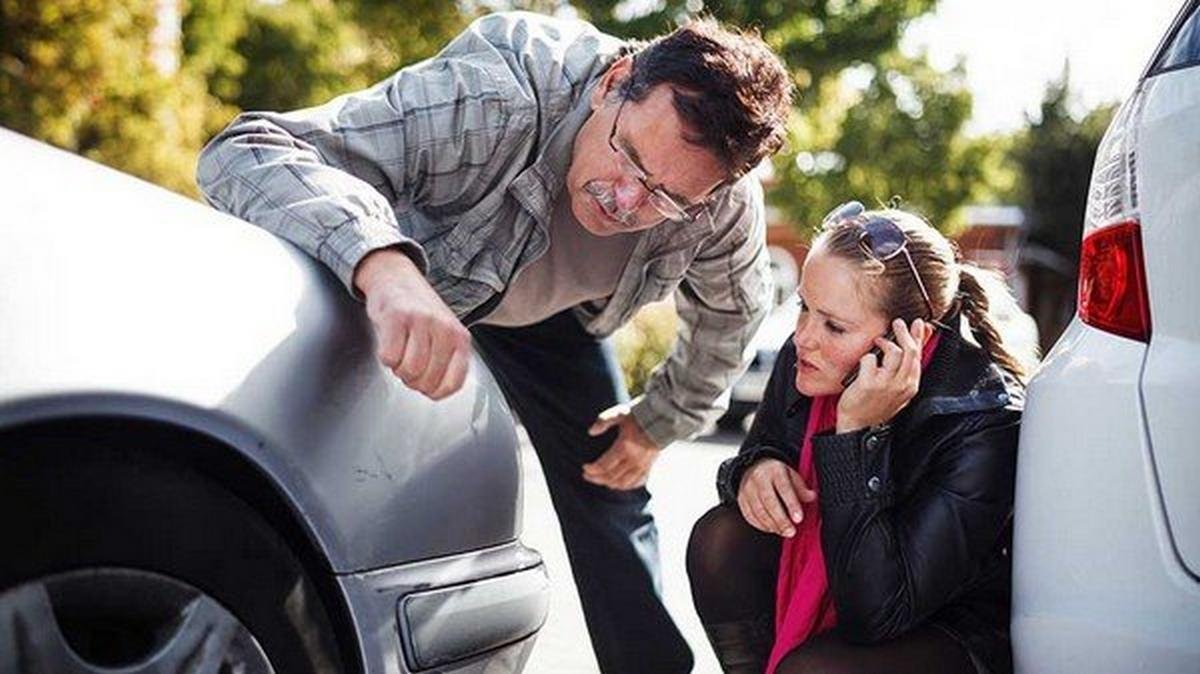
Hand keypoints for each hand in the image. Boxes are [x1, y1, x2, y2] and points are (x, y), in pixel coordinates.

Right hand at [354, 248, 471, 399]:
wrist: (396, 277)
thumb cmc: (420, 311)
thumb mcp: (445, 334)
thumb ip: (447, 361)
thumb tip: (437, 392)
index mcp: (460, 337)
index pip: (453, 383)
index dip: (435, 392)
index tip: (427, 386)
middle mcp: (444, 328)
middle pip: (427, 380)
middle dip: (413, 381)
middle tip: (409, 367)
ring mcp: (421, 322)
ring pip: (409, 371)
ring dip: (399, 370)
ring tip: (400, 355)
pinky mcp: (396, 318)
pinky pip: (389, 358)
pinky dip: (386, 359)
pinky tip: (390, 345)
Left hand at [582, 404, 660, 490]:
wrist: (662, 418)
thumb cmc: (639, 415)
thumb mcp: (619, 413)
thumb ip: (604, 420)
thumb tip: (591, 432)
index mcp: (625, 446)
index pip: (604, 465)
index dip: (592, 469)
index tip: (584, 468)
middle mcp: (634, 459)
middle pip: (611, 477)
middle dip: (597, 478)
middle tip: (587, 476)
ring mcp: (643, 465)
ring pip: (623, 483)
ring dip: (609, 484)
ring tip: (600, 480)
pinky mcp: (649, 466)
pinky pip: (637, 483)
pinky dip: (626, 486)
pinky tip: (618, 484)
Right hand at [736, 458, 816, 537]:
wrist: (753, 466)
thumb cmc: (775, 474)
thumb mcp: (791, 475)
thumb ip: (801, 488)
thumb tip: (811, 497)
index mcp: (775, 471)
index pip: (784, 488)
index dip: (792, 505)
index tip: (798, 519)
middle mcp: (759, 479)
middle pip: (769, 501)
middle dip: (781, 520)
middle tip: (791, 531)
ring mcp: (748, 489)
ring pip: (758, 510)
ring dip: (771, 525)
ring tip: (783, 532)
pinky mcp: (741, 499)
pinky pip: (749, 515)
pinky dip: (760, 525)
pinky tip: (771, 528)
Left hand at [837, 318, 930, 432]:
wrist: (858, 426)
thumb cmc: (876, 406)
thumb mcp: (897, 390)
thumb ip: (905, 370)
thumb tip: (913, 348)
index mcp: (910, 386)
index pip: (919, 356)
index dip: (919, 337)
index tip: (918, 324)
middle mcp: (901, 385)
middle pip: (909, 351)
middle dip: (905, 332)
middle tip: (898, 323)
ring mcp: (885, 384)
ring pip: (894, 352)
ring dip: (886, 341)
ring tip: (879, 340)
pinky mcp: (869, 384)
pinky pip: (870, 358)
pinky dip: (867, 356)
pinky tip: (865, 361)